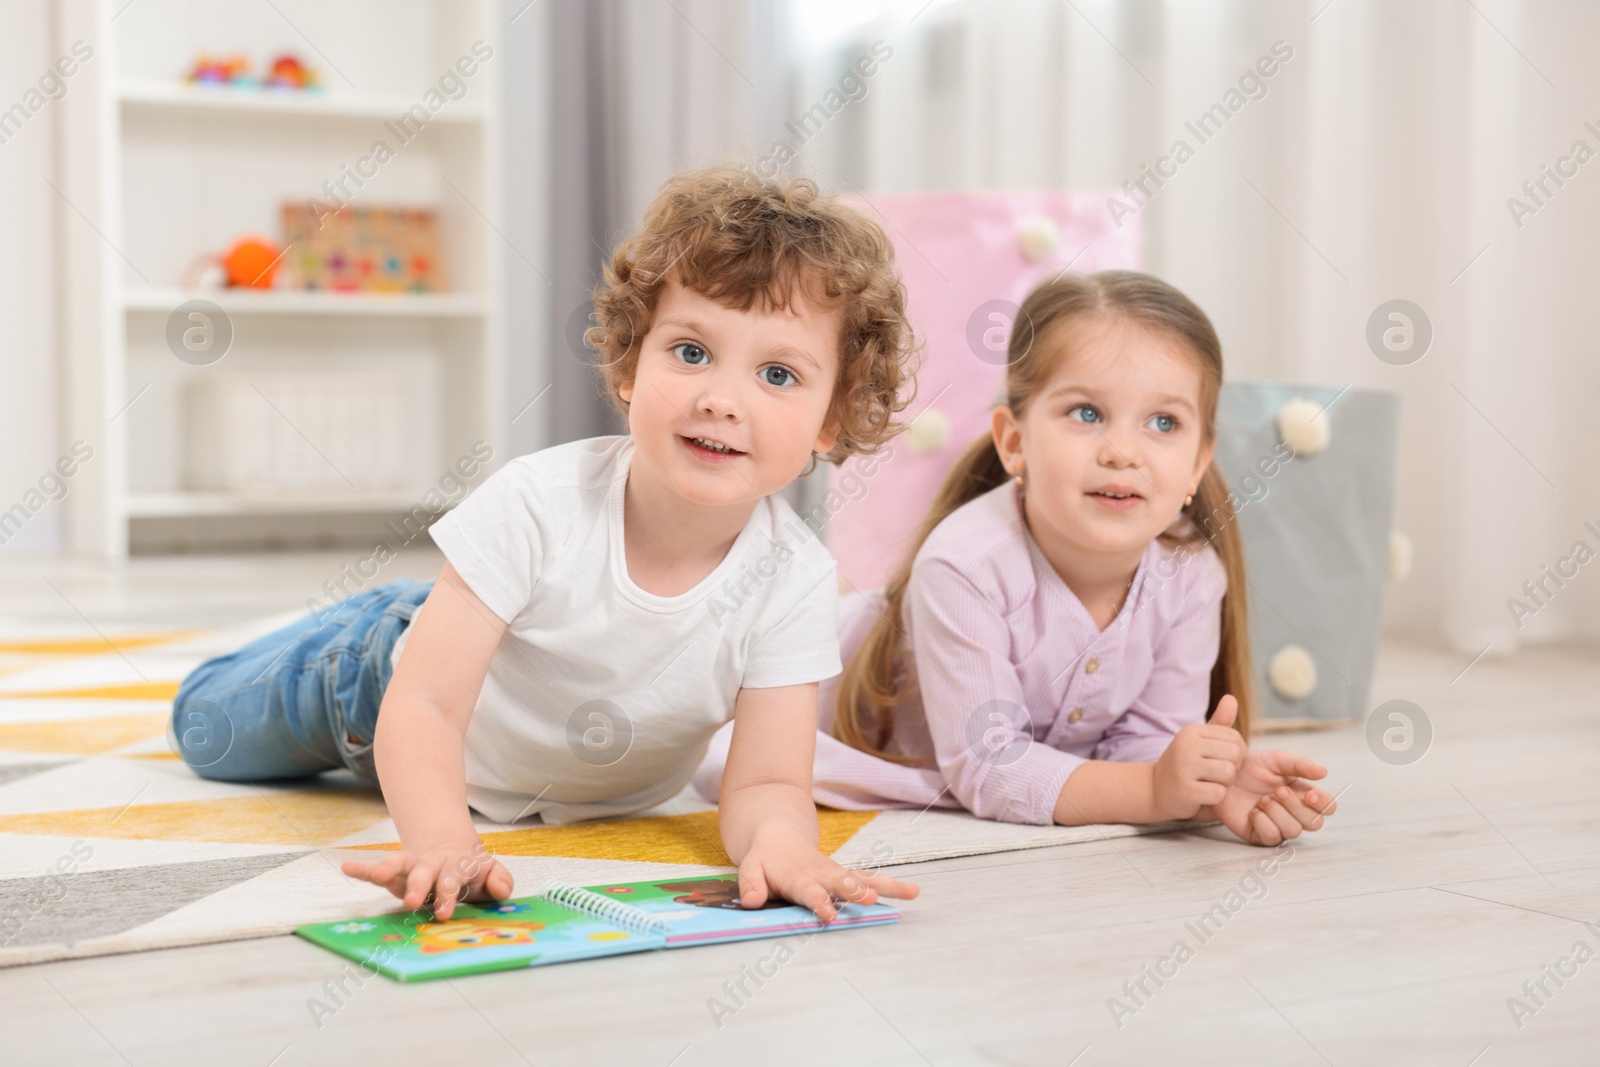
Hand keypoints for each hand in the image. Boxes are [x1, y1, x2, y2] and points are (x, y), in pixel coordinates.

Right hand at [341, 839, 513, 920]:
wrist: (453, 849)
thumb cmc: (472, 872)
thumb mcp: (491, 875)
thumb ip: (500, 881)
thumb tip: (501, 889)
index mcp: (458, 865)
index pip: (453, 878)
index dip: (448, 894)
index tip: (443, 914)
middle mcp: (433, 863)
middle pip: (425, 870)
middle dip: (418, 885)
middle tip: (411, 901)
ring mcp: (413, 866)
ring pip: (400, 863)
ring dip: (388, 868)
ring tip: (375, 874)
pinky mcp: (396, 872)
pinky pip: (377, 869)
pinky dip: (363, 868)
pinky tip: (348, 867)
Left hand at [736, 828, 919, 921]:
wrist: (780, 835)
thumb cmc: (765, 859)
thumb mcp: (749, 868)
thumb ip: (751, 884)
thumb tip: (751, 902)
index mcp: (798, 877)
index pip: (809, 892)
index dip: (819, 903)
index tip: (829, 915)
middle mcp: (822, 874)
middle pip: (841, 882)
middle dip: (855, 891)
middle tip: (869, 899)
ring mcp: (838, 874)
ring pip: (864, 879)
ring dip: (885, 886)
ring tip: (910, 893)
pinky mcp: (848, 875)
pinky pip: (872, 880)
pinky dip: (892, 886)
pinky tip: (913, 892)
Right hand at [1151, 693, 1247, 819]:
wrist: (1154, 790)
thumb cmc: (1184, 764)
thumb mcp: (1198, 741)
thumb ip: (1219, 722)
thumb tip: (1231, 697)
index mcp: (1192, 732)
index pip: (1235, 737)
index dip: (1237, 753)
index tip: (1222, 760)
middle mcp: (1187, 746)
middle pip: (1235, 755)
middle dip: (1233, 768)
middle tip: (1218, 774)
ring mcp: (1184, 768)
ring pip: (1229, 773)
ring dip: (1225, 783)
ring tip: (1211, 783)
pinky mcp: (1186, 790)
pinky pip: (1219, 793)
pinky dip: (1216, 797)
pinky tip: (1203, 795)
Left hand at [1204, 749, 1337, 845]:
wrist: (1224, 775)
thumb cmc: (1252, 767)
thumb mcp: (1276, 759)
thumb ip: (1299, 764)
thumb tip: (1324, 771)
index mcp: (1304, 794)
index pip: (1328, 807)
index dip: (1323, 804)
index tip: (1309, 794)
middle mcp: (1295, 813)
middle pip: (1315, 823)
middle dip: (1297, 806)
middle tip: (1278, 791)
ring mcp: (1279, 825)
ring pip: (1293, 831)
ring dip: (1278, 813)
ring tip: (1263, 799)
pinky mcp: (1261, 835)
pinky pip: (1272, 836)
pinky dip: (1263, 821)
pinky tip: (1253, 810)